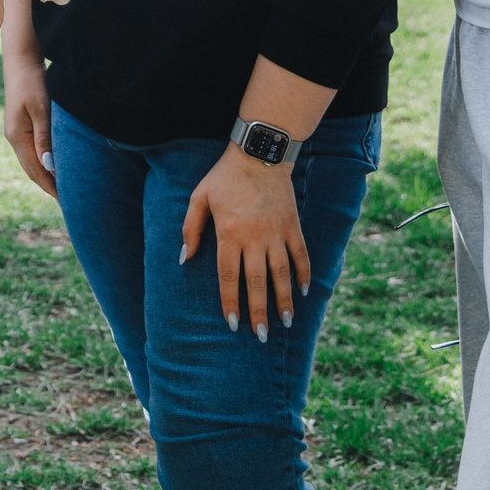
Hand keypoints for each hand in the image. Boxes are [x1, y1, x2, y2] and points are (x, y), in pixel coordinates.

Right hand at [1, 51, 55, 199]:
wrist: (21, 60)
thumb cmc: (32, 81)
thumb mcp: (40, 108)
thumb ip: (44, 136)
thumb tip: (48, 164)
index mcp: (18, 136)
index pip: (36, 170)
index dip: (51, 187)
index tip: (66, 201)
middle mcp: (15, 138)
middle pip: (32, 170)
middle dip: (49, 186)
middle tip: (67, 202)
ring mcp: (17, 132)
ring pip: (32, 162)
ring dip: (46, 176)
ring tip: (62, 189)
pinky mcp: (22, 126)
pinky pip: (33, 152)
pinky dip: (44, 163)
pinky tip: (54, 166)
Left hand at [181, 147, 310, 339]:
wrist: (258, 154)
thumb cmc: (224, 177)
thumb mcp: (199, 198)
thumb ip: (190, 228)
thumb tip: (185, 258)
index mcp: (229, 233)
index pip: (228, 276)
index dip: (231, 301)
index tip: (233, 323)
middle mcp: (254, 237)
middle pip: (256, 282)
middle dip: (258, 311)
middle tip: (261, 335)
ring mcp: (276, 232)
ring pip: (282, 273)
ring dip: (284, 300)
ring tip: (286, 322)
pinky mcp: (293, 225)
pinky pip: (300, 255)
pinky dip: (304, 274)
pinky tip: (303, 292)